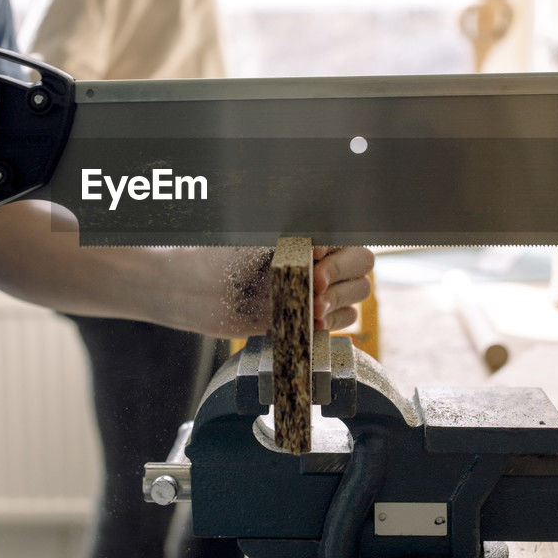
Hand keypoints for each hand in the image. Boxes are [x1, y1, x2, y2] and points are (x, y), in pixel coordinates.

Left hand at [203, 245, 374, 337]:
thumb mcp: (254, 240)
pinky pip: (343, 319)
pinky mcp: (311, 316)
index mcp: (309, 234)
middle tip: (315, 284)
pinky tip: (315, 323)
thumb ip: (288, 236)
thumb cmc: (221, 257)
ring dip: (340, 299)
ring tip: (315, 309)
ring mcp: (318, 288)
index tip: (313, 254)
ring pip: (356, 291)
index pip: (345, 236)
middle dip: (340, 273)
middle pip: (361, 263)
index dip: (335, 246)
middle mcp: (319, 258)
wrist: (197, 292)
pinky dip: (335, 321)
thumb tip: (319, 238)